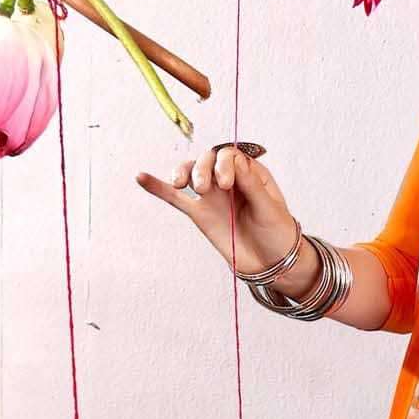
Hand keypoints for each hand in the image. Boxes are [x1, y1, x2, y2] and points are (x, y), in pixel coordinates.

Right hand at [134, 143, 299, 274]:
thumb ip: (251, 185)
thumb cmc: (277, 233)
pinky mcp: (200, 213)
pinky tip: (141, 177)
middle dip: (201, 169)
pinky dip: (158, 188)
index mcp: (249, 172)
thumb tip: (234, 159)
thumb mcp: (270, 208)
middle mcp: (228, 179)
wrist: (271, 263)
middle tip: (204, 189)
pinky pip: (175, 198)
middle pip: (207, 160)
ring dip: (183, 173)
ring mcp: (212, 195)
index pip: (228, 155)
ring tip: (180, 184)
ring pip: (191, 174)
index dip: (223, 163)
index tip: (226, 184)